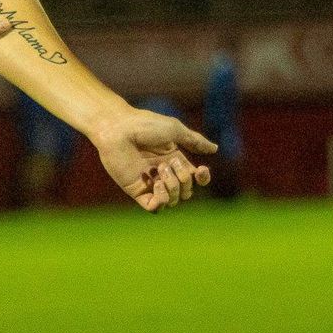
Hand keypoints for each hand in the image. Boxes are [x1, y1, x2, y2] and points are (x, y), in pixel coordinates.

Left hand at [92, 109, 217, 211]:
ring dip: (173, 188)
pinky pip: (155, 207)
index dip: (202, 179)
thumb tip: (215, 148)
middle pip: (186, 191)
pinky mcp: (136, 190)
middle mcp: (163, 173)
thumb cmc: (144, 124)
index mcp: (173, 159)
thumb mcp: (174, 129)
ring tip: (160, 170)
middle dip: (184, 180)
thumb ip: (194, 141)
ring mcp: (149, 183)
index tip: (202, 170)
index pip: (195, 178)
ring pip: (173, 201)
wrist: (117, 128)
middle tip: (169, 162)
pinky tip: (157, 184)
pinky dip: (162, 200)